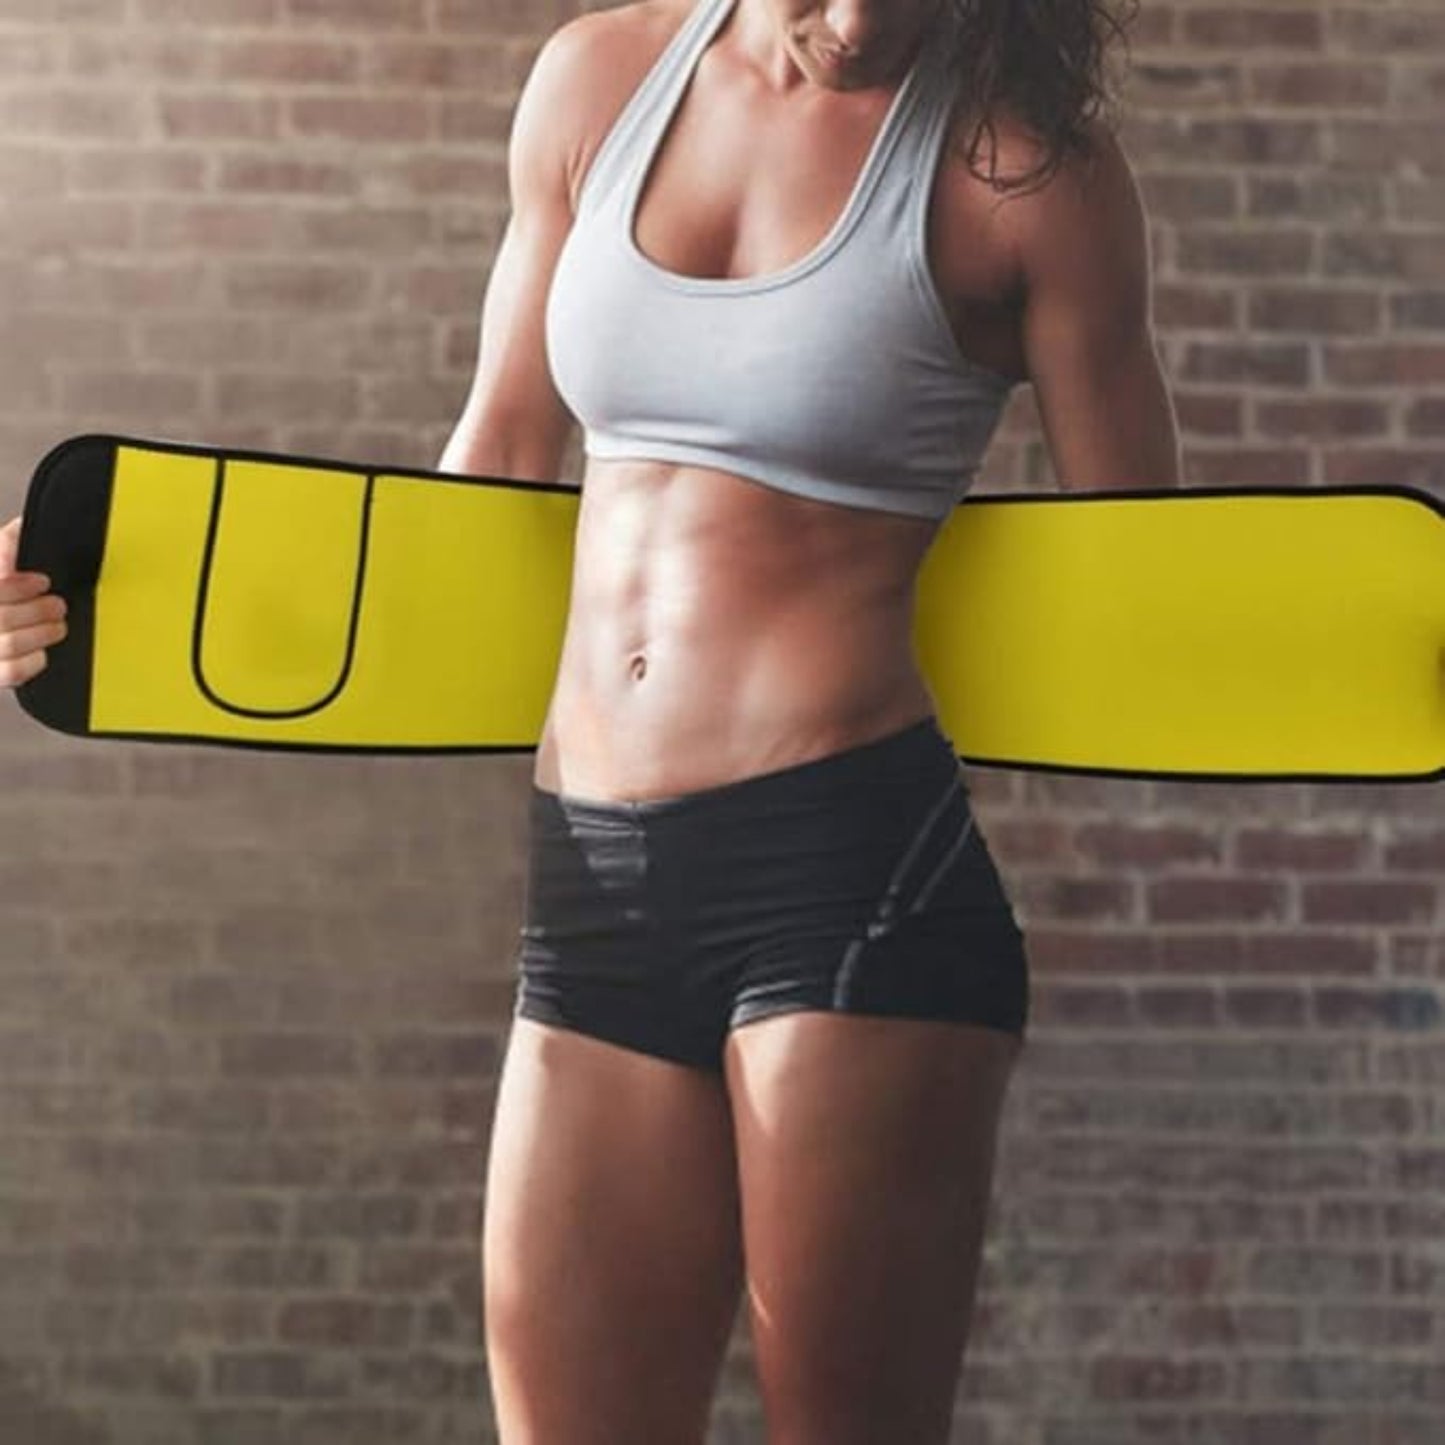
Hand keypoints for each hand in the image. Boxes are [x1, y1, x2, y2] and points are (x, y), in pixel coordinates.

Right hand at [0, 516, 67, 688]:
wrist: (9, 611)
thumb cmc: (6, 588)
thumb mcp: (5, 554)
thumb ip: (10, 542)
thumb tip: (24, 532)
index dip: (17, 585)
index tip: (42, 581)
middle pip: (1, 617)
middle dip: (39, 610)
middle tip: (57, 605)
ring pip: (8, 645)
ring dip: (42, 633)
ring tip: (58, 626)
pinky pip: (11, 673)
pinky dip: (34, 662)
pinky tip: (42, 651)